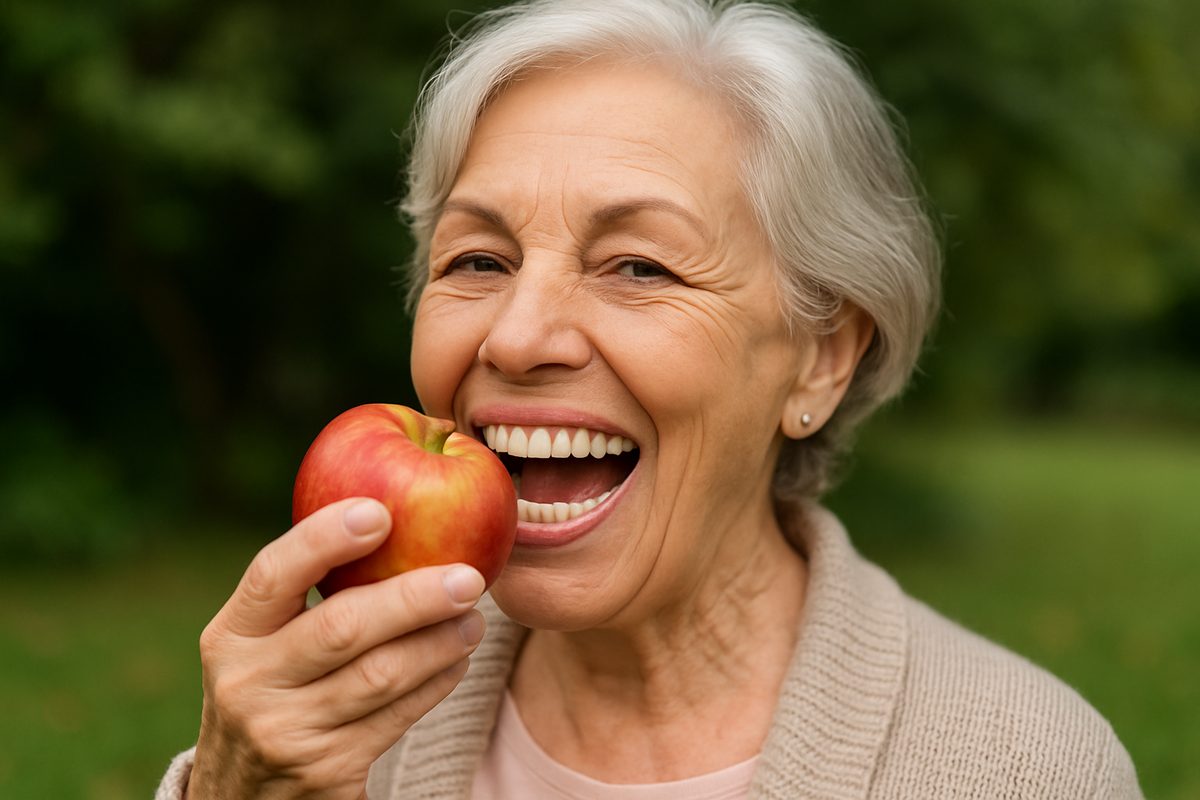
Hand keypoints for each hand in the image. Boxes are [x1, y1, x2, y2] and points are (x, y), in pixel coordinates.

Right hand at [187, 498, 485, 798]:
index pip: (273, 574)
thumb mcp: (262, 647)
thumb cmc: (271, 692)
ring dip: (439, 641)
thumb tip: (388, 512)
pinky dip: (436, 683)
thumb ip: (305, 595)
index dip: (325, 539)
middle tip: (469, 575)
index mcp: (230, 636)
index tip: (380, 511)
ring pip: (381, 674)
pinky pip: (397, 717)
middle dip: (413, 596)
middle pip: (342, 627)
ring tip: (474, 618)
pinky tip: (457, 661)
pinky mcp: (326, 773)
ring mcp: (285, 733)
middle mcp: (248, 684)